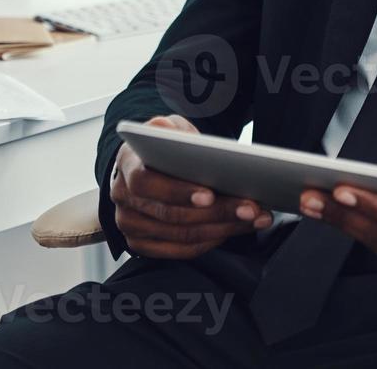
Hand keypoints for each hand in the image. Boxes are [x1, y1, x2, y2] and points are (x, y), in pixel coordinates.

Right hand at [109, 115, 272, 258]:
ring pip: (181, 235)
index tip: (210, 194)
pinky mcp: (142, 245)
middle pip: (171, 215)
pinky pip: (182, 250)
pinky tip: (235, 229)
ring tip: (254, 217)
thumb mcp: (169, 127)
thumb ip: (172, 130)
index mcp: (126, 164)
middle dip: (217, 212)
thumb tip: (177, 138)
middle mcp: (122, 198)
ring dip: (223, 228)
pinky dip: (212, 241)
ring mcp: (130, 225)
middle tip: (251, 208)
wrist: (147, 165)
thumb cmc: (163, 147)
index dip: (178, 191)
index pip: (145, 182)